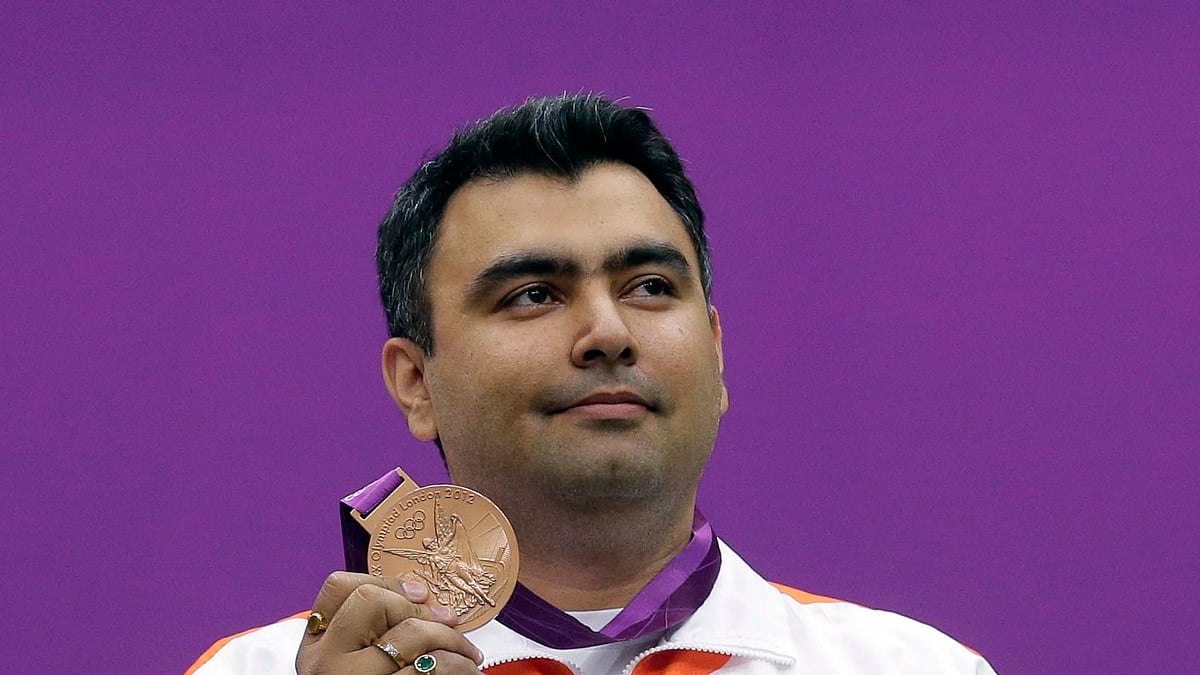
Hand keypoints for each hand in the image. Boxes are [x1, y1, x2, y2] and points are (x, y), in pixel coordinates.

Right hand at [296, 572, 484, 673]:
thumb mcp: (359, 661)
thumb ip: (374, 630)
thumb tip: (424, 597)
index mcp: (316, 647)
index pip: (338, 588)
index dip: (385, 582)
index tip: (418, 594)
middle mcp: (324, 664)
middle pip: (372, 600)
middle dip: (419, 607)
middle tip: (449, 620)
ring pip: (408, 632)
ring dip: (450, 636)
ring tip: (466, 650)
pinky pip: (429, 667)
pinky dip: (457, 662)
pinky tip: (466, 668)